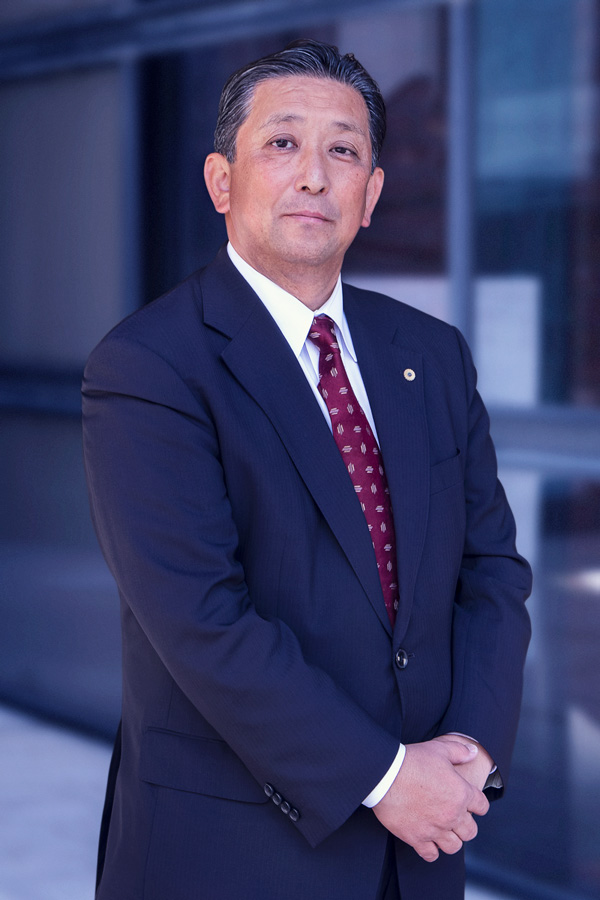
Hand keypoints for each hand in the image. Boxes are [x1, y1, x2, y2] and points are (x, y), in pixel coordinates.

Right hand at [372, 738, 489, 861]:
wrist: (385, 774)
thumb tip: (473, 752)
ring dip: (450, 839)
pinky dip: (431, 850)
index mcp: (461, 794)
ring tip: (442, 830)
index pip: (482, 807)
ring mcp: (434, 829)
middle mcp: (452, 815)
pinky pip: (431, 854)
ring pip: (453, 846)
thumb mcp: (439, 748)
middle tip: (454, 817)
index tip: (471, 803)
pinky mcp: (416, 838)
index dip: (478, 804)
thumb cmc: (412, 760)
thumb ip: (459, 751)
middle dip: (465, 825)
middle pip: (470, 831)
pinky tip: (427, 839)